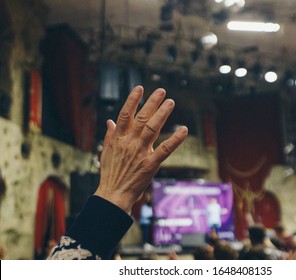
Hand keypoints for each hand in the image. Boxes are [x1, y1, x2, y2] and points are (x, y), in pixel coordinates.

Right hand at [94, 86, 187, 212]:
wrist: (113, 194)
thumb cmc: (110, 173)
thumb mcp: (107, 152)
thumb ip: (111, 134)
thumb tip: (110, 120)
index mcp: (118, 138)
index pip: (125, 114)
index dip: (132, 100)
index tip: (140, 88)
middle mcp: (129, 142)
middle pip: (141, 118)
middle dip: (152, 103)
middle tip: (162, 91)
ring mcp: (140, 153)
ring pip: (152, 129)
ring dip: (162, 114)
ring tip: (171, 102)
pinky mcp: (150, 164)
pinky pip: (165, 149)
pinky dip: (175, 139)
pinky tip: (183, 130)